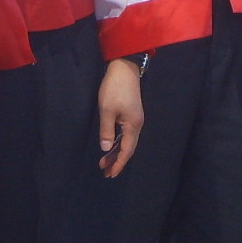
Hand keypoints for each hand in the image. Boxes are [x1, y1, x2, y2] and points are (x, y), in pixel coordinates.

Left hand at [97, 57, 142, 177]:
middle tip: (105, 172)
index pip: (127, 151)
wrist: (125, 68)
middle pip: (128, 148)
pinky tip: (111, 145)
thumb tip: (105, 148)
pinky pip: (126, 134)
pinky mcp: (132, 114)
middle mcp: (137, 125)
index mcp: (132, 126)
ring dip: (117, 152)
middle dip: (117, 161)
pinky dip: (118, 142)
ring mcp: (135, 119)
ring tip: (105, 162)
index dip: (119, 163)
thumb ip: (106, 130)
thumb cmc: (114, 89)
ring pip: (127, 141)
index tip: (110, 174)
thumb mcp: (106, 109)